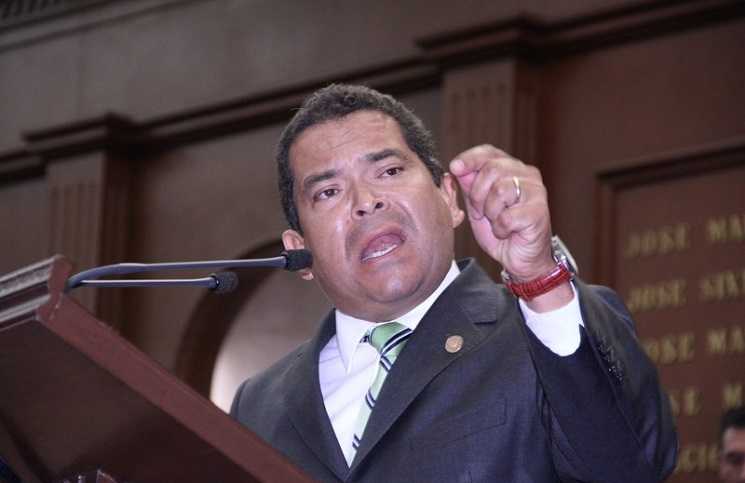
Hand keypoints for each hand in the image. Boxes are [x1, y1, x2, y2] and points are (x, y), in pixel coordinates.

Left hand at [449, 145, 554, 280]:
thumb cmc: (501, 230)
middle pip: (492, 169)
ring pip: (500, 190)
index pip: (489, 152)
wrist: (520, 258)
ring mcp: (536, 191)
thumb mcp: (478, 206)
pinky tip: (507, 231)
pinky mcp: (539, 211)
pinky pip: (507, 216)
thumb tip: (456, 168)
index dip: (470, 158)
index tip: (454, 167)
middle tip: (481, 212)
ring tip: (497, 221)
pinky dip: (500, 228)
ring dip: (491, 212)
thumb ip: (469, 186)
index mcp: (511, 168)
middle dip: (477, 195)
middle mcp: (527, 174)